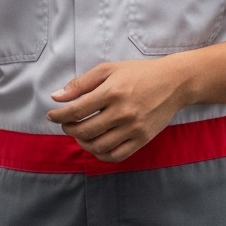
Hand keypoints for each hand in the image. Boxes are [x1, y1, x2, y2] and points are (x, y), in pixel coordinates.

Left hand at [46, 57, 185, 161]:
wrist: (173, 83)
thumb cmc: (138, 73)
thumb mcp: (108, 69)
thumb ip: (81, 83)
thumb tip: (56, 97)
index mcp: (112, 92)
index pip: (77, 110)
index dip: (59, 115)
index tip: (51, 115)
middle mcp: (123, 112)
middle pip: (85, 130)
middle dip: (68, 129)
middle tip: (66, 124)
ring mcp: (133, 128)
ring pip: (98, 146)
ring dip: (82, 143)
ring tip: (79, 134)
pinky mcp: (142, 140)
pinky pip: (116, 155)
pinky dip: (101, 154)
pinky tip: (95, 145)